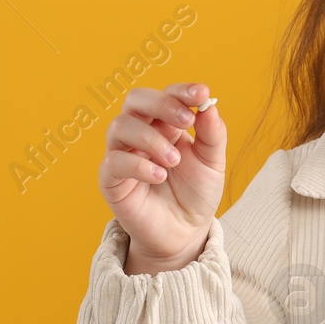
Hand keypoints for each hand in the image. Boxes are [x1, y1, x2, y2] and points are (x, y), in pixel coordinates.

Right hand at [98, 82, 226, 268]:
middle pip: (136, 99)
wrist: (185, 232)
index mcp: (166, 124)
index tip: (202, 94)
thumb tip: (210, 106)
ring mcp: (123, 155)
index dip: (182, 90)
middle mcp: (141, 134)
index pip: (167, 94)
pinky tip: (160, 176)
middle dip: (162, 104)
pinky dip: (138, 165)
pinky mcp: (111, 180)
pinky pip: (113, 162)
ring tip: (174, 161)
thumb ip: (212, 135)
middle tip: (186, 121)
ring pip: (120, 126)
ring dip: (151, 138)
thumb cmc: (196, 193)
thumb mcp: (213, 163)